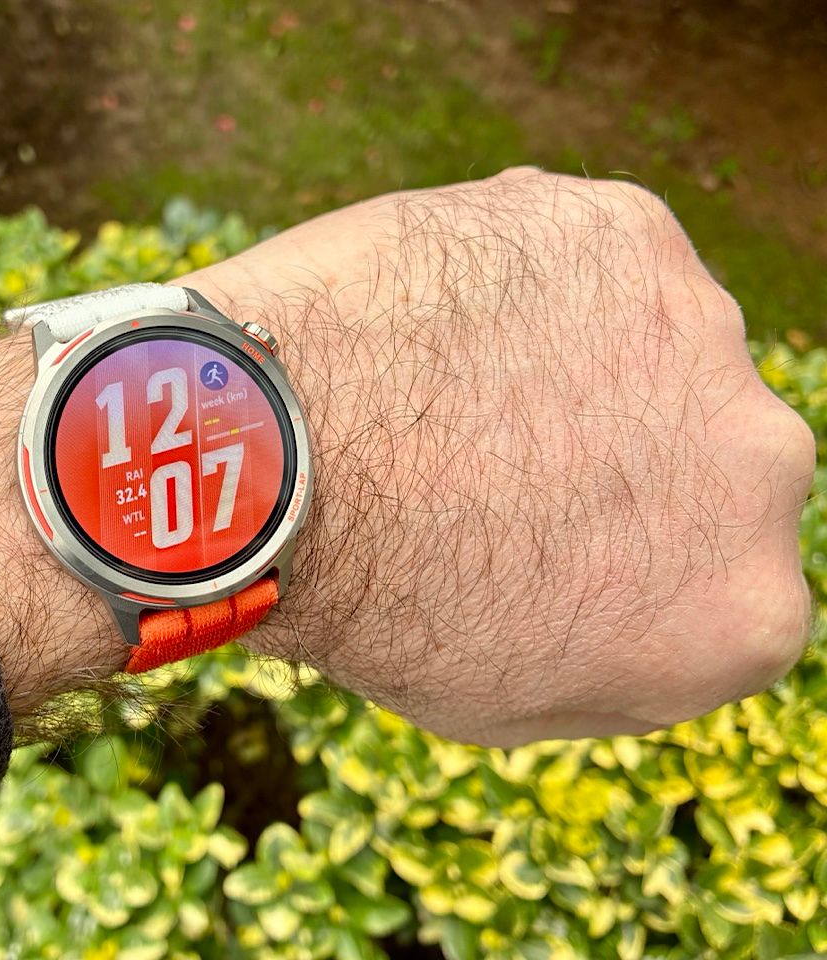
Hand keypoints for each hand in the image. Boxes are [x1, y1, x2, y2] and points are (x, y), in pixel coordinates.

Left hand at [0, 168, 814, 743]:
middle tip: (485, 446)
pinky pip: (578, 256)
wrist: (270, 467)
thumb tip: (628, 590)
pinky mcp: (628, 232)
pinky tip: (432, 314)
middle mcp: (761, 469)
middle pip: (694, 445)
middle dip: (609, 446)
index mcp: (746, 612)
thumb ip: (609, 647)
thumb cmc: (362, 601)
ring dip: (564, 355)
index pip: (710, 573)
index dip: (612, 546)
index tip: (535, 527)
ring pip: (643, 341)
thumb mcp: (503, 697)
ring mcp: (701, 336)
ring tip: (441, 380)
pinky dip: (517, 277)